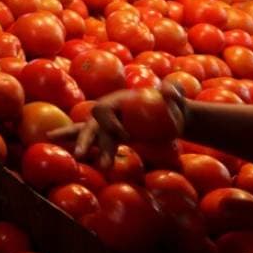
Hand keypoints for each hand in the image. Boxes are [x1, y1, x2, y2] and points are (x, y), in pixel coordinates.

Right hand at [50, 82, 188, 167]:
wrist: (171, 117)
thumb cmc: (172, 105)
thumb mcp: (174, 97)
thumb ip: (173, 91)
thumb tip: (169, 91)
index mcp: (118, 100)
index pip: (103, 109)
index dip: (110, 123)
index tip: (127, 137)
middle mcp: (109, 112)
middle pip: (90, 124)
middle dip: (84, 139)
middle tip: (80, 155)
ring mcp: (108, 126)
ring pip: (90, 136)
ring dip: (84, 148)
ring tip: (80, 161)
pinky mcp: (112, 138)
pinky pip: (96, 144)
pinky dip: (87, 150)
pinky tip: (77, 161)